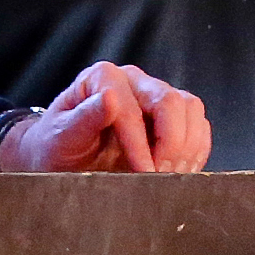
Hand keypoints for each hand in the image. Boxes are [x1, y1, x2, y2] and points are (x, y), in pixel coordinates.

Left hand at [1, 62, 211, 171]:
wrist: (62, 160)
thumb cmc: (57, 148)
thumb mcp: (61, 137)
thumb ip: (83, 118)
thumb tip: (111, 98)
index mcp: (103, 78)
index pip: (131, 109)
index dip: (140, 145)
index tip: (143, 173)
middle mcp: (133, 80)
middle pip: (170, 101)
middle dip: (169, 144)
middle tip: (159, 177)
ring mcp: (155, 95)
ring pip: (190, 109)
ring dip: (185, 147)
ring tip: (168, 176)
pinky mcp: (172, 116)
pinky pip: (198, 126)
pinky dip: (194, 151)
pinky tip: (177, 172)